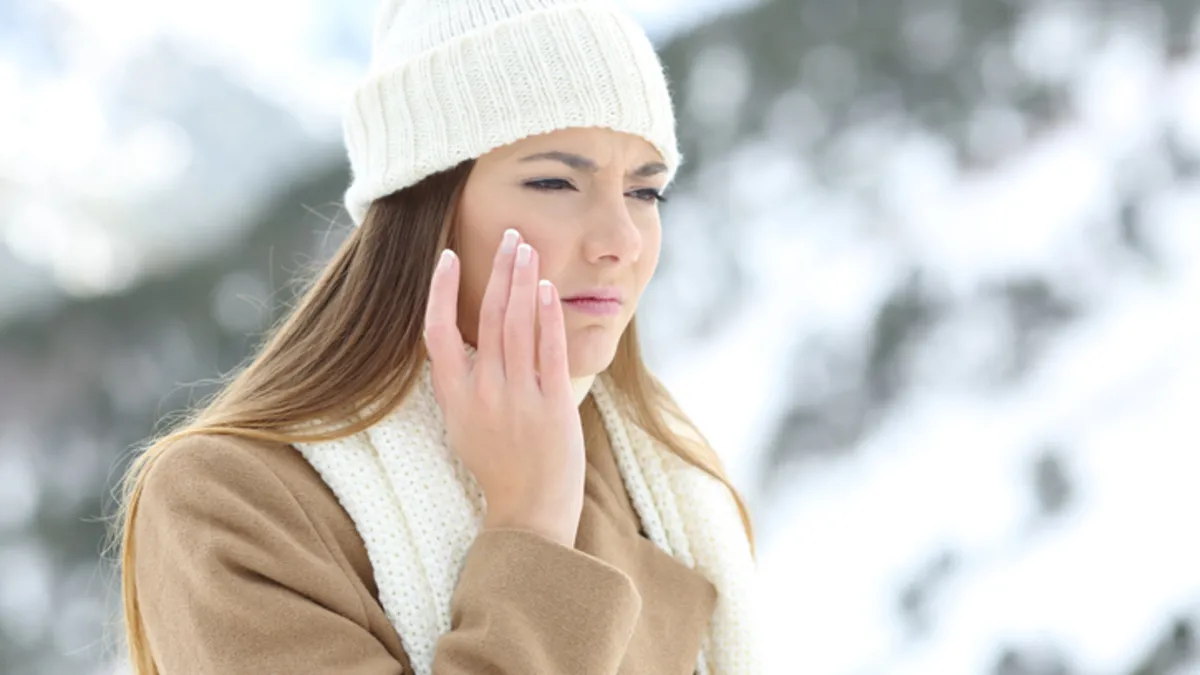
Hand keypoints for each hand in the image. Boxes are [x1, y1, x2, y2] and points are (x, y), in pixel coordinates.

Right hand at [423, 228, 585, 547]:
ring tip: (528, 248)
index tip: (448, 258)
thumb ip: (463, 384)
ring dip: (523, 281)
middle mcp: (483, 394)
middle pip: (487, 317)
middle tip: (509, 235)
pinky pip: (549, 350)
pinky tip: (547, 289)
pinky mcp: (552, 406)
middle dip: (499, 270)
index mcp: (454, 399)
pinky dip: (547, 316)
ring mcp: (518, 399)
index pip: (437, 333)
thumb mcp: (464, 426)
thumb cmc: (499, 468)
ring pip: (517, 325)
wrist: (529, 514)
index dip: (440, 292)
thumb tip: (466, 343)